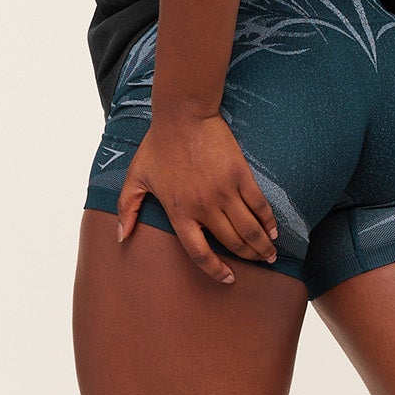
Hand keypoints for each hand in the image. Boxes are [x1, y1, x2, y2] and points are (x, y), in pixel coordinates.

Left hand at [116, 113, 278, 285]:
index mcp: (179, 212)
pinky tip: (273, 231)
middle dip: (249, 258)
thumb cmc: (157, 144)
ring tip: (271, 255)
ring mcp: (224, 192)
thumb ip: (128, 209)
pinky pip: (259, 206)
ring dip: (262, 246)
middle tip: (259, 263)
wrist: (182, 116)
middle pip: (232, 243)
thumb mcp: (136, 177)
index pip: (199, 253)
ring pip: (249, 229)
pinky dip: (269, 221)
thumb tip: (121, 237)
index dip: (215, 270)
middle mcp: (203, 207)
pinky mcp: (240, 176)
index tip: (227, 277)